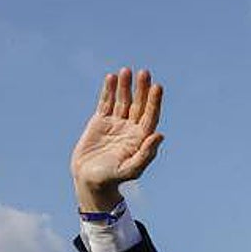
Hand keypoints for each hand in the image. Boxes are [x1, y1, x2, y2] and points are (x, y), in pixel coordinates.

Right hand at [71, 67, 164, 210]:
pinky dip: (109, 91)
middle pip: (138, 104)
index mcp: (141, 138)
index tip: (157, 87)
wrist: (90, 180)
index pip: (150, 116)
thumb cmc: (113, 178)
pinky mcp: (100, 121)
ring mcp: (116, 123)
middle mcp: (131, 128)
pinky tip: (112, 78)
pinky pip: (106, 103)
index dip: (154, 102)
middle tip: (144, 73)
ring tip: (126, 71)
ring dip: (125, 86)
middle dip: (141, 89)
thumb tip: (160, 135)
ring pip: (122, 100)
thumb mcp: (131, 169)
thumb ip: (146, 154)